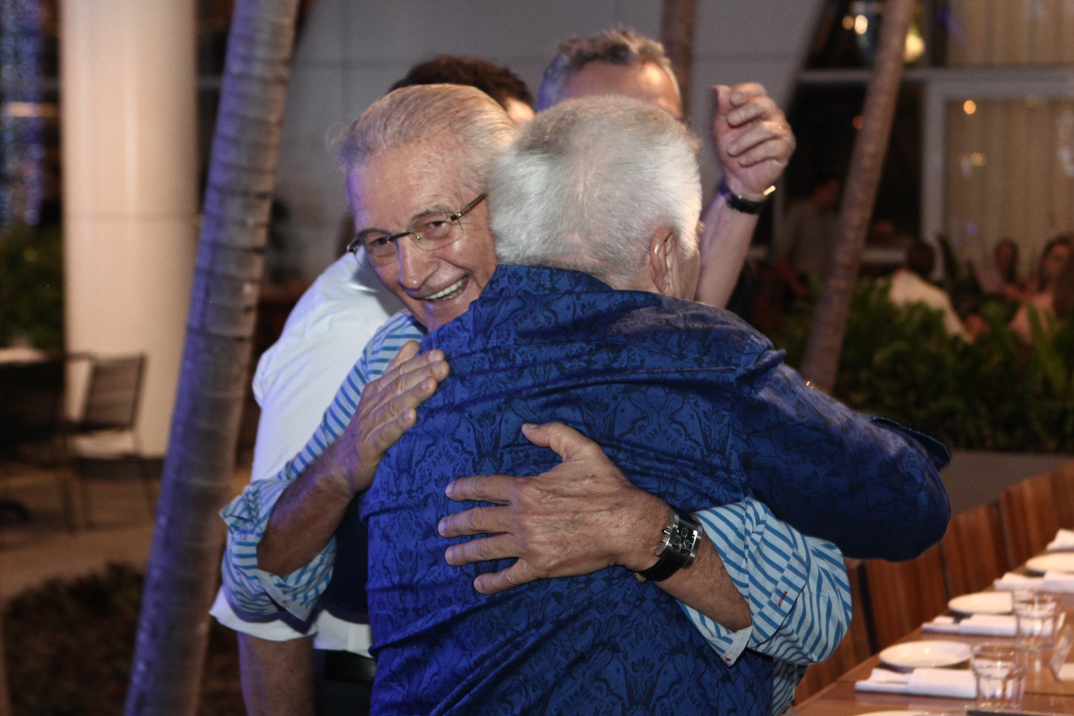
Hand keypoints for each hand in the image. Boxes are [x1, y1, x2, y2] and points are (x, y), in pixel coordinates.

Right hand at [336, 340, 448, 492]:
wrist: (341, 464)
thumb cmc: (369, 426)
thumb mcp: (381, 395)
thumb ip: (396, 369)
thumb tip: (413, 343)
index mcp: (377, 389)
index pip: (400, 371)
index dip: (420, 362)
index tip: (440, 354)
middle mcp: (373, 403)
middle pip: (399, 385)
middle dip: (422, 373)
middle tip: (443, 365)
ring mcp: (370, 424)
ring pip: (393, 406)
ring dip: (414, 394)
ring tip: (432, 384)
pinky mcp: (369, 446)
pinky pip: (385, 434)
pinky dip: (398, 424)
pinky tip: (412, 416)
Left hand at [438, 422, 669, 593]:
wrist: (627, 524)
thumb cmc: (607, 486)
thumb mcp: (582, 448)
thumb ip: (552, 433)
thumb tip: (526, 428)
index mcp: (527, 489)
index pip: (486, 487)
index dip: (465, 488)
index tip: (450, 492)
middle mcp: (521, 517)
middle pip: (479, 520)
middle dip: (456, 524)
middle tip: (442, 528)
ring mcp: (528, 544)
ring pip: (487, 549)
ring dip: (465, 552)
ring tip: (449, 555)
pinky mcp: (540, 566)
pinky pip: (509, 576)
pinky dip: (492, 581)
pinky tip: (479, 583)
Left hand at [712, 83, 794, 199]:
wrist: (737, 178)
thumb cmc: (730, 150)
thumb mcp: (720, 129)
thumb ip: (721, 110)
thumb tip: (719, 89)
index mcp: (758, 107)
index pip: (758, 90)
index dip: (746, 92)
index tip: (731, 99)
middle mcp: (773, 116)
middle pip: (765, 104)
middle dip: (746, 111)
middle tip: (730, 121)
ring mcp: (782, 132)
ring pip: (766, 129)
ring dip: (744, 140)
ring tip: (731, 151)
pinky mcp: (785, 149)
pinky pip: (772, 147)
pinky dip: (754, 154)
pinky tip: (742, 160)